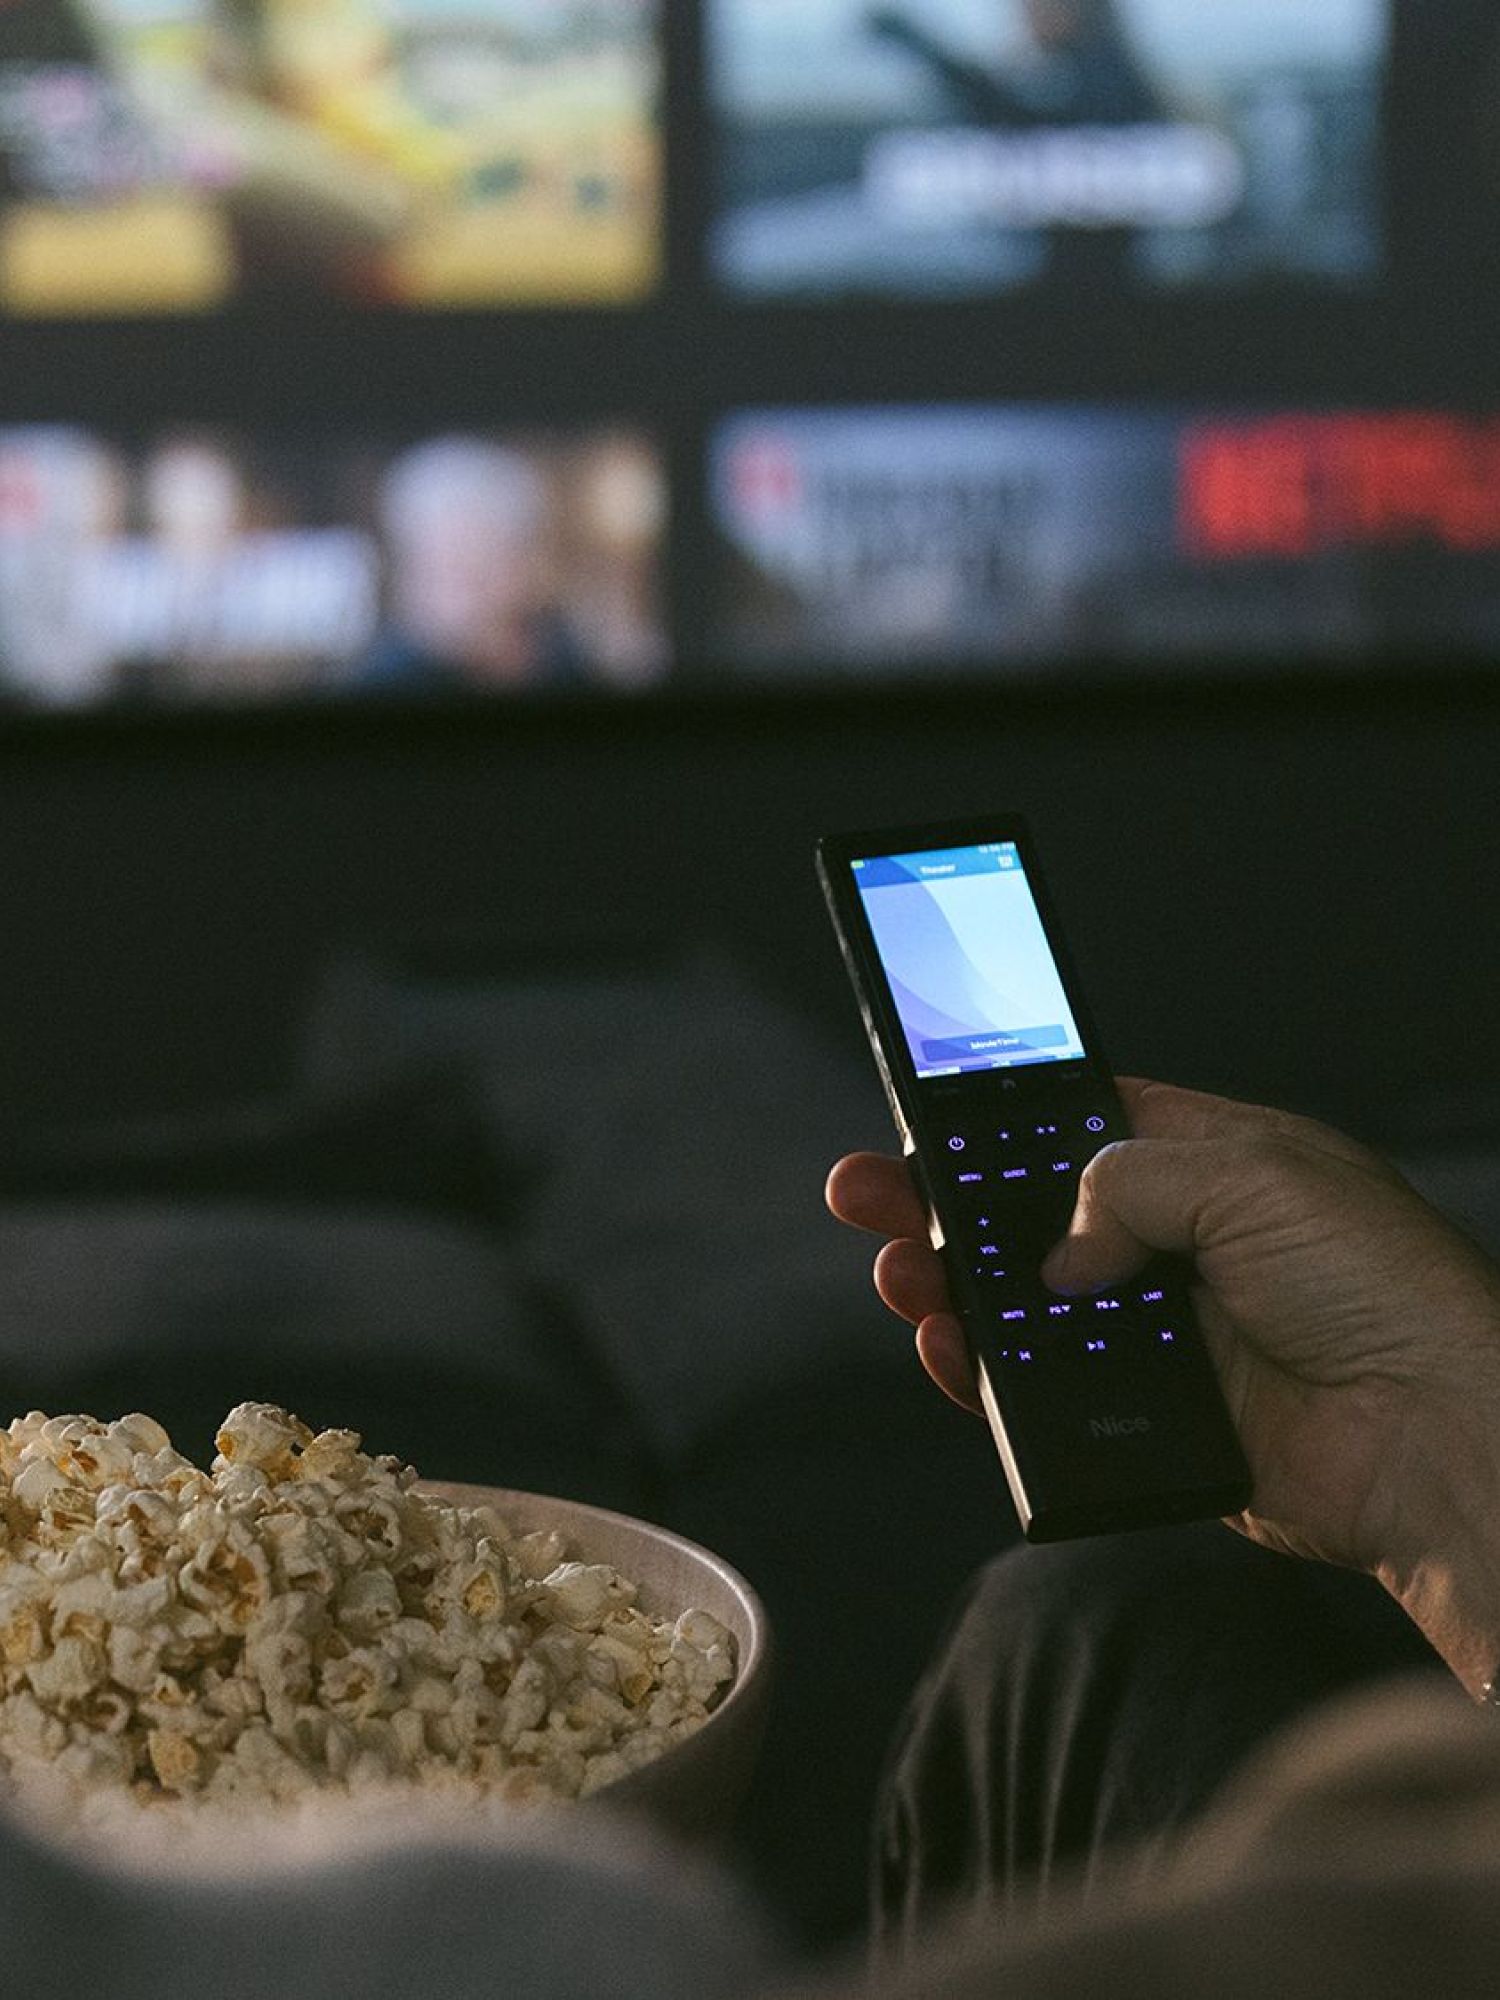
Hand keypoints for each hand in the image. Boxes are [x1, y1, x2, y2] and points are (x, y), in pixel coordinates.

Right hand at [827, 1081, 1499, 1681]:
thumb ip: (1126, 1182)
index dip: (1005, 1115)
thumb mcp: (1249, 1175)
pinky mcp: (1151, 1417)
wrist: (1432, 1433)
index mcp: (1214, 1162)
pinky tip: (947, 1344)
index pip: (1085, 1120)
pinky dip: (984, 1373)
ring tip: (900, 1271)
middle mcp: (1180, 1244)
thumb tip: (1059, 1252)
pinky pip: (1042, 1395)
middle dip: (943, 1200)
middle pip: (1030, 1214)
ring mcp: (1162, 1333)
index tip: (930, 1105)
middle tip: (871, 1190)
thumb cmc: (1380, 1288)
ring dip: (950, 1286)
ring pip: (1023, 1306)